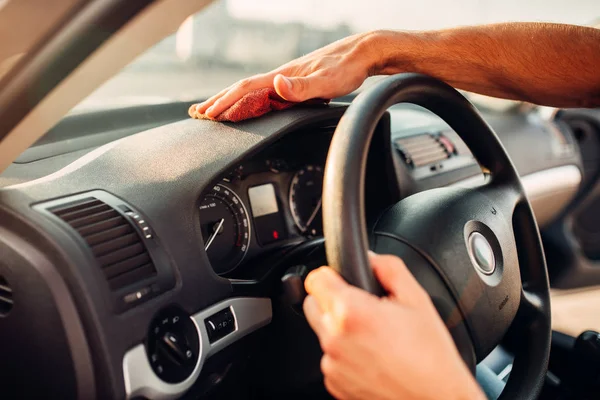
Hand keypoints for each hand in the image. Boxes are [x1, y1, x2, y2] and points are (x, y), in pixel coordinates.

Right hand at [191, 32, 379, 118]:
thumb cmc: (347, 68)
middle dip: (219, 101)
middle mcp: (281, 76)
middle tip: (199, 114)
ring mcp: (287, 78)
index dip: (225, 102)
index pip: (246, 89)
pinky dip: (250, 99)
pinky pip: (264, 92)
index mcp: (283, 76)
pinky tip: (251, 104)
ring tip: (216, 109)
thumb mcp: (327, 81)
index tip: (208, 114)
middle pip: (242, 88)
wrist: (364, 53)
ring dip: (231, 99)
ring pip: (252, 90)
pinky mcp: (296, 82)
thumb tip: (277, 85)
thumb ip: (302, 86)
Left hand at [303, 252, 484, 399]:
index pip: (315, 279)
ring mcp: (332, 365)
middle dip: (332, 301)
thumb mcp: (417, 300)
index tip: (340, 278)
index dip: (329, 275)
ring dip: (341, 331)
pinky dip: (346, 356)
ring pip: (324, 334)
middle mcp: (334, 339)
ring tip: (375, 338)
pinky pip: (332, 359)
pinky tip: (373, 359)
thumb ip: (389, 268)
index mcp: (351, 312)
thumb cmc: (431, 357)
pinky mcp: (335, 384)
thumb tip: (371, 258)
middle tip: (363, 308)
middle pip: (313, 305)